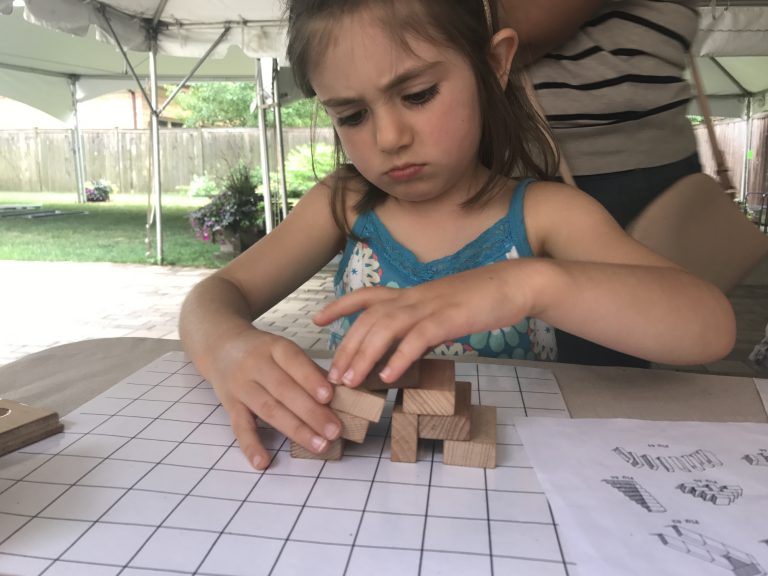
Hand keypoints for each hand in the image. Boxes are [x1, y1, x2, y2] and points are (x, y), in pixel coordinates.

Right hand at [206, 328, 340, 469]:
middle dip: (311, 411)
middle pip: (284, 390)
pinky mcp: (230, 405)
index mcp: (275, 347)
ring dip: (295, 429)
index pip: (294, 362)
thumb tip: (340, 394)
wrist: (219, 346)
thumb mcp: (283, 350)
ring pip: (268, 409)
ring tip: (319, 445)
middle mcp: (255, 365)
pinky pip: (240, 427)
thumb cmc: (263, 351)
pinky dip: (251, 445)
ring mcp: (241, 386)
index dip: (311, 379)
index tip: (330, 397)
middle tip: (334, 430)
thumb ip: (309, 370)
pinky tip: (263, 462)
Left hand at [314, 262, 530, 386]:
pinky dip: (400, 358)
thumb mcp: (441, 308)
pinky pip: (417, 339)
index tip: (317, 318)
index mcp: (411, 294)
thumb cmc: (480, 299)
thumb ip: (420, 323)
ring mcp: (430, 306)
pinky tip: (388, 377)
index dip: (340, 306)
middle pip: (368, 319)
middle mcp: (413, 297)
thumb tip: (404, 347)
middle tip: (333, 375)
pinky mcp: (449, 319)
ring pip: (385, 328)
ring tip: (351, 381)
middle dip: (347, 347)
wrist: (514, 285)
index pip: (366, 296)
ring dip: (364, 356)